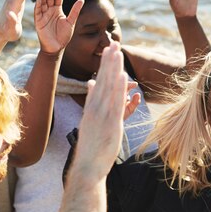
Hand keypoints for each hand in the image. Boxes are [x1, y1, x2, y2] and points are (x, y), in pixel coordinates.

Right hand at [35, 0, 83, 53]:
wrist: (56, 48)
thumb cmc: (64, 36)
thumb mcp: (71, 22)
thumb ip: (75, 11)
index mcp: (58, 10)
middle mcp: (50, 10)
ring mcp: (43, 15)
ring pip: (43, 2)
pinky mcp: (38, 21)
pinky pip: (38, 11)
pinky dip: (39, 5)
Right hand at [76, 42, 128, 176]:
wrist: (87, 167)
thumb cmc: (91, 147)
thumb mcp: (90, 120)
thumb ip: (93, 101)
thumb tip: (92, 85)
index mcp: (92, 108)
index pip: (100, 82)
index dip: (105, 66)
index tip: (109, 51)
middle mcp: (96, 109)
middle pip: (104, 81)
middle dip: (109, 62)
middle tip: (114, 44)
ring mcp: (102, 116)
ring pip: (109, 88)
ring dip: (114, 70)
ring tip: (118, 53)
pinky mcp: (111, 124)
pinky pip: (116, 103)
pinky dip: (119, 89)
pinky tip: (123, 76)